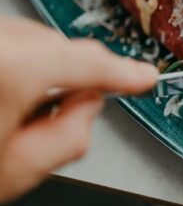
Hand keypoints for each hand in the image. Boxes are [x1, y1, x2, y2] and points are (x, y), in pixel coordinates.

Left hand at [0, 16, 157, 202]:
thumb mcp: (17, 168)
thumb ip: (72, 136)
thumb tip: (91, 104)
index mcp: (14, 67)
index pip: (88, 63)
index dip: (123, 72)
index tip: (145, 76)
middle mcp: (1, 39)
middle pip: (61, 48)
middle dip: (69, 77)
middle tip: (52, 115)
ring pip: (38, 39)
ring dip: (40, 67)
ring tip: (11, 107)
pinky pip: (15, 37)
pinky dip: (20, 59)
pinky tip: (3, 90)